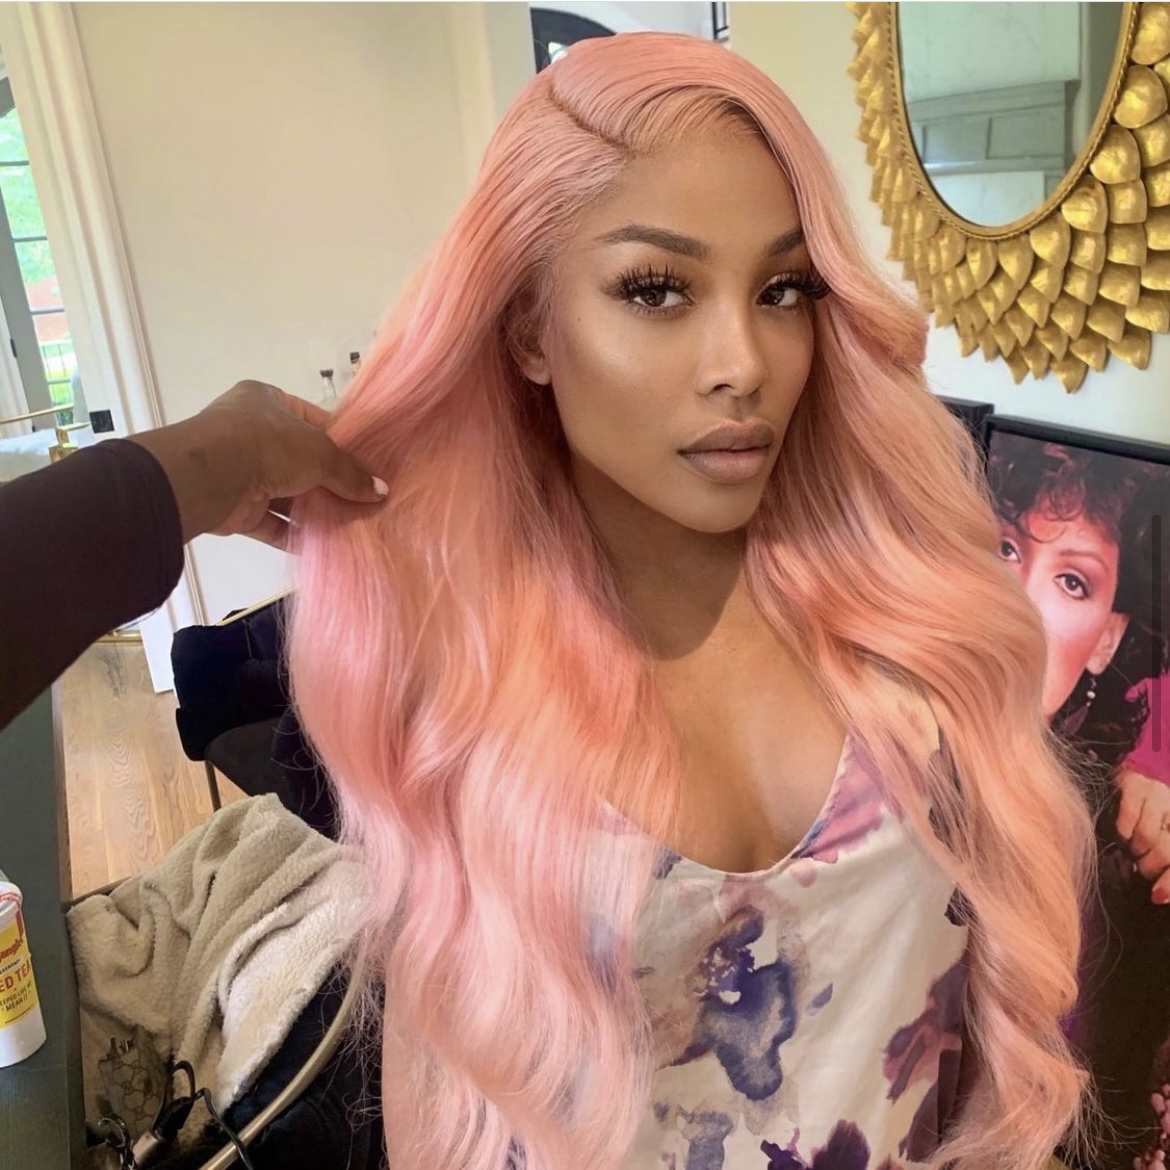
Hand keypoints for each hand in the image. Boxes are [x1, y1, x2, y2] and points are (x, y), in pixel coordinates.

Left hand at [129, 380, 386, 547]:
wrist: (211, 478)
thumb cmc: (267, 445)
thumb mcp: (320, 452)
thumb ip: (351, 473)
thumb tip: (380, 491)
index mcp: (267, 401)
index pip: (312, 419)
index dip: (340, 441)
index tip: (366, 463)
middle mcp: (251, 432)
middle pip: (300, 460)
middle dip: (329, 481)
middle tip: (363, 499)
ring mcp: (240, 470)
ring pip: (286, 493)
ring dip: (313, 510)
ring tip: (349, 524)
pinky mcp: (235, 507)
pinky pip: (271, 522)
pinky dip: (293, 533)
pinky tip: (321, 544)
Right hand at [1116, 766, 1169, 904]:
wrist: (1115, 779)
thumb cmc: (1143, 819)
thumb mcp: (1160, 845)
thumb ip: (1164, 868)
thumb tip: (1159, 896)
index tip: (1157, 896)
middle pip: (1165, 851)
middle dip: (1150, 865)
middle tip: (1139, 866)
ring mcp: (1158, 793)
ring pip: (1147, 837)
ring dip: (1133, 848)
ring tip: (1129, 847)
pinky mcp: (1135, 784)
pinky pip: (1129, 816)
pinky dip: (1123, 829)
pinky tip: (1121, 832)